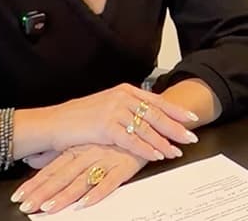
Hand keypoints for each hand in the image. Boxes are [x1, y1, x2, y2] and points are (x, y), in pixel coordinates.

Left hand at [12, 144, 146, 213]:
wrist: (148, 120)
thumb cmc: (113, 135)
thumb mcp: (83, 142)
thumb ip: (57, 153)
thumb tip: (33, 158)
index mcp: (77, 149)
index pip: (52, 169)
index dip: (35, 183)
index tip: (19, 197)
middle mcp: (88, 154)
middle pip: (62, 177)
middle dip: (43, 193)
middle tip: (27, 206)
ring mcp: (105, 159)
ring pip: (81, 180)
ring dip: (65, 195)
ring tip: (49, 208)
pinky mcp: (124, 165)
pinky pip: (110, 181)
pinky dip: (98, 191)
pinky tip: (86, 201)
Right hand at [40, 83, 199, 162]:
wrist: (55, 122)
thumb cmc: (80, 117)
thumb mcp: (108, 105)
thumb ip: (129, 107)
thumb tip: (150, 116)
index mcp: (126, 90)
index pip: (157, 101)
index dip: (176, 111)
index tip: (192, 119)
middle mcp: (122, 97)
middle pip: (156, 114)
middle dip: (176, 128)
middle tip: (191, 137)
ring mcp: (114, 110)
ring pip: (147, 128)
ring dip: (163, 142)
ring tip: (176, 151)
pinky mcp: (105, 126)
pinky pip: (131, 140)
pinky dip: (146, 149)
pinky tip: (156, 155)